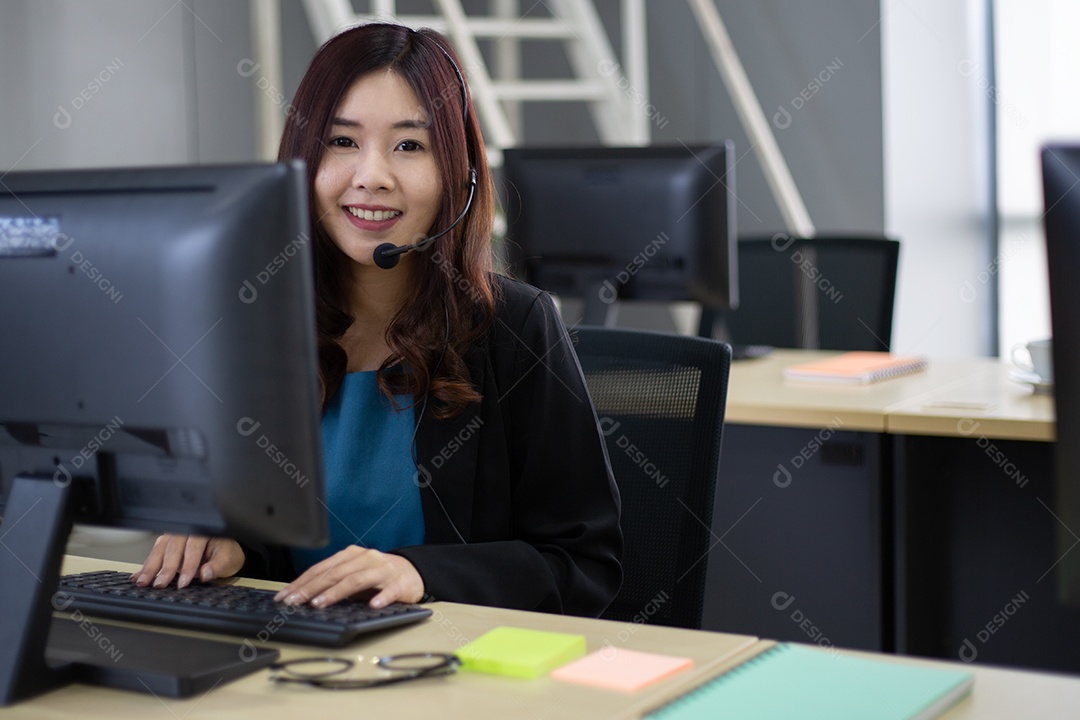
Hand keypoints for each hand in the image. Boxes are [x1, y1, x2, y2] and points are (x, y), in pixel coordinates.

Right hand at [132, 534, 244, 588]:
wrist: (225, 550)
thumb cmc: (227, 553)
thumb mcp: (228, 559)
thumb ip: (217, 566)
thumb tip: (206, 574)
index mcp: (204, 530)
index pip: (194, 547)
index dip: (188, 566)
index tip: (183, 582)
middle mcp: (187, 531)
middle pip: (173, 547)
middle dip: (165, 568)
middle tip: (159, 584)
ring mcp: (174, 538)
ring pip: (160, 550)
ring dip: (150, 567)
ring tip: (143, 582)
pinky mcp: (166, 546)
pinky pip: (154, 554)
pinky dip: (144, 566)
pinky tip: (136, 576)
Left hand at [274, 546, 423, 608]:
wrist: (413, 572)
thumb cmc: (378, 575)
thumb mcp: (353, 574)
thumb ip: (333, 582)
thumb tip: (304, 597)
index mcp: (351, 555)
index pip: (321, 568)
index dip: (301, 582)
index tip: (285, 596)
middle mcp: (365, 558)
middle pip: (334, 573)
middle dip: (312, 588)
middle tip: (295, 602)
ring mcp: (382, 569)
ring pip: (356, 580)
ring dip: (337, 592)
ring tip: (321, 604)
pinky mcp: (400, 582)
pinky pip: (390, 590)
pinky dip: (381, 597)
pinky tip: (372, 605)